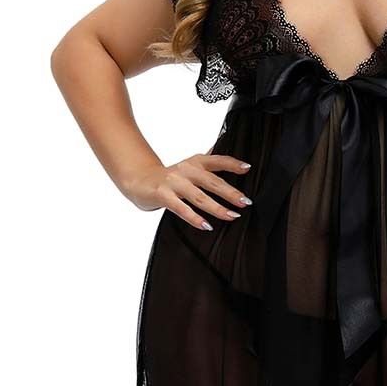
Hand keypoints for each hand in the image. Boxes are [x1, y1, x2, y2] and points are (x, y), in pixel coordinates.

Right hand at [125, 154, 252, 228]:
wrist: (139, 179)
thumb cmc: (170, 177)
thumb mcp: (190, 167)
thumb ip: (209, 164)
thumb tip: (236, 159)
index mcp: (195, 161)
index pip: (217, 160)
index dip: (232, 163)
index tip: (248, 168)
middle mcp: (186, 169)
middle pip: (212, 181)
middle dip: (230, 192)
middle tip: (245, 202)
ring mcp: (174, 182)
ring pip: (199, 197)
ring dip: (217, 207)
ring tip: (231, 216)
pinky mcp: (163, 195)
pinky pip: (181, 208)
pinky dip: (195, 218)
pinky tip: (206, 226)